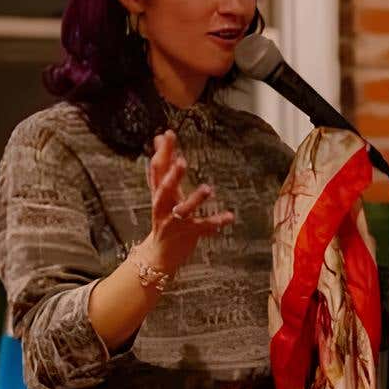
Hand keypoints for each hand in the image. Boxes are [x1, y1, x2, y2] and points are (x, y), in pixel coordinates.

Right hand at [145, 131, 236, 273]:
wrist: (159, 254)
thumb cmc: (163, 216)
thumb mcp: (162, 191)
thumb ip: (162, 166)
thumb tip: (158, 138)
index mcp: (159, 193)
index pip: (158, 170)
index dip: (162, 152)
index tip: (167, 134)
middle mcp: (163, 206)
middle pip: (165, 189)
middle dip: (173, 176)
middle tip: (182, 161)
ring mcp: (175, 222)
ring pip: (183, 210)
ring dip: (195, 199)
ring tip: (208, 188)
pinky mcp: (188, 235)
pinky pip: (203, 228)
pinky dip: (216, 222)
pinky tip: (230, 216)